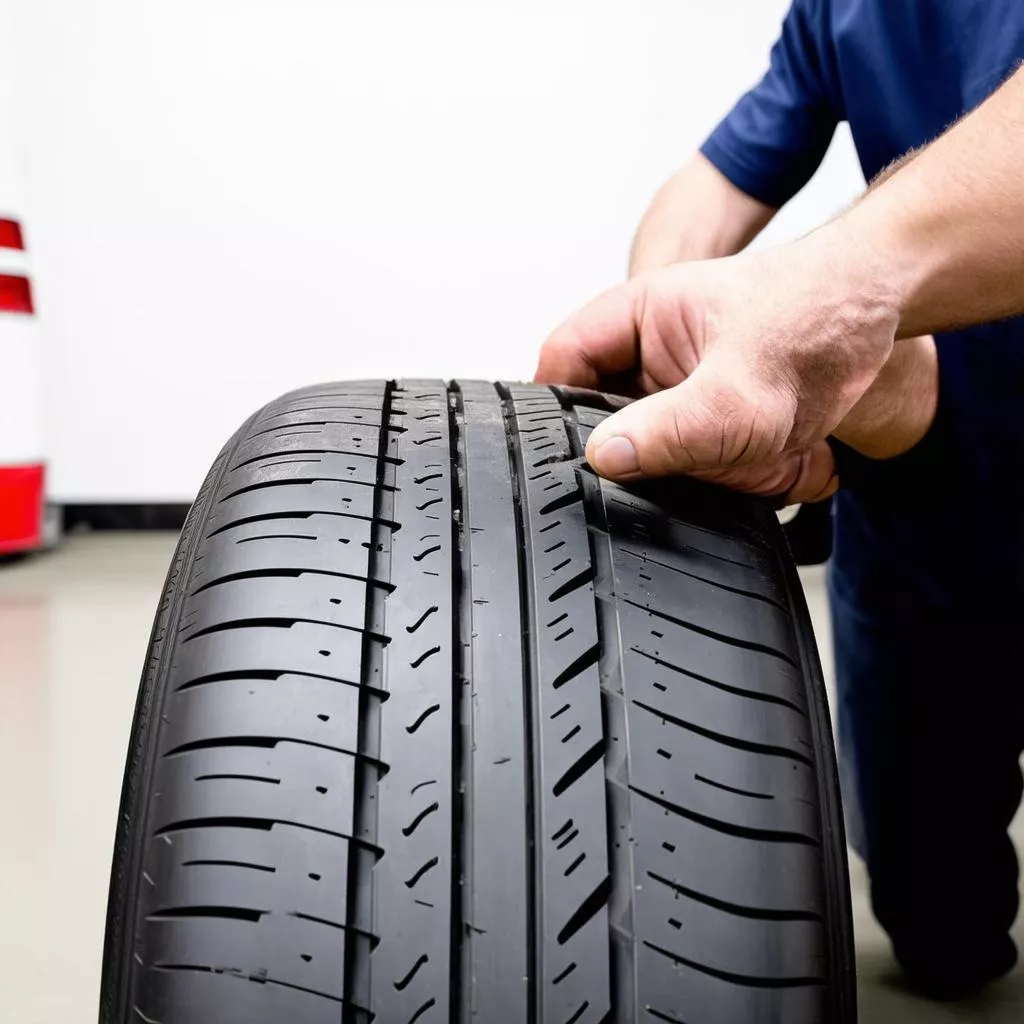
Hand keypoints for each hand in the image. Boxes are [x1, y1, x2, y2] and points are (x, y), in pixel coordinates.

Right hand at [536, 234, 917, 499]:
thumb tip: (605, 459)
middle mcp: (648, 354)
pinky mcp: (710, 420)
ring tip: (759, 448)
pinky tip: (772, 459)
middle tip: (703, 453)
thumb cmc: (817, 314)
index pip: (560, 363)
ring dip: (707, 467)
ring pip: (657, 454)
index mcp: (634, 319)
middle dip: (654, 453)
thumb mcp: (739, 388)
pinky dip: (735, 474)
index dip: (555, 413)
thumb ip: (670, 430)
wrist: (880, 317)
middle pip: (606, 422)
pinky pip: (699, 466)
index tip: (577, 458)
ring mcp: (679, 389)